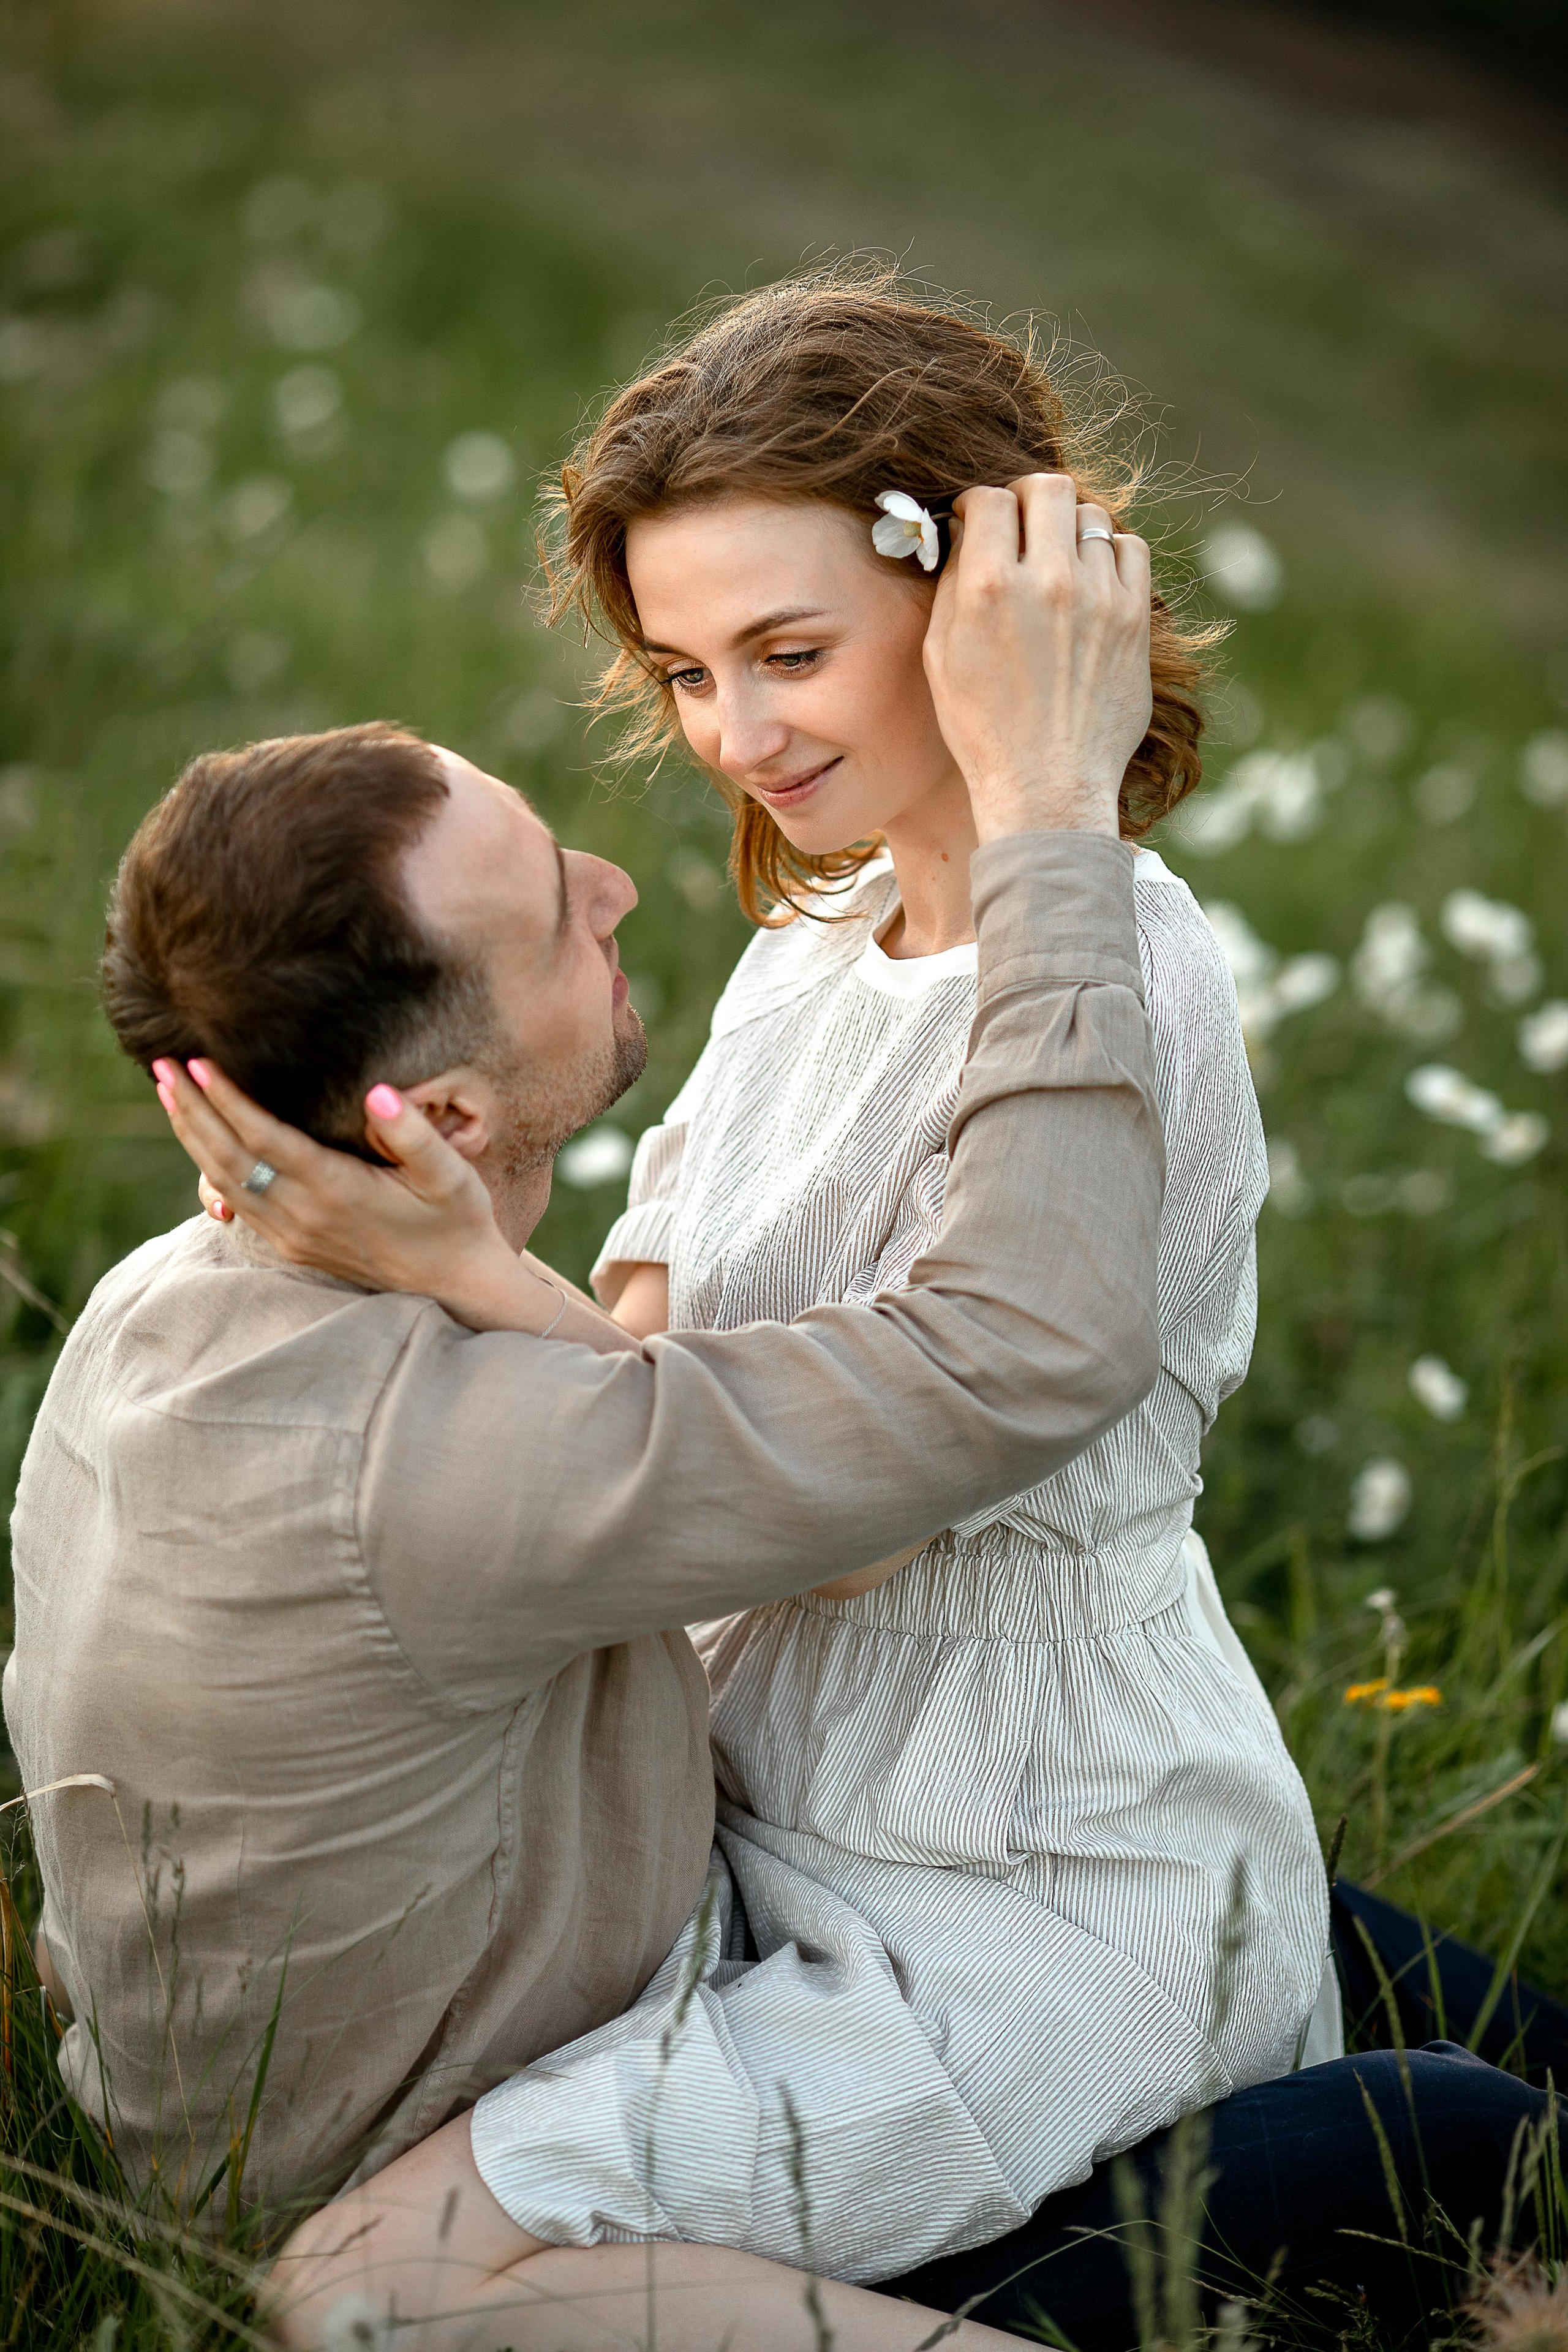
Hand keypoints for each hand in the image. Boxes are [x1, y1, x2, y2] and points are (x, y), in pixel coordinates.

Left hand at [152, 1057, 559, 1334]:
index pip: (264, 1138)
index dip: (227, 1099)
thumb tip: (378, 1093)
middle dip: (191, 1109)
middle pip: (228, 1157)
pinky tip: (200, 1143)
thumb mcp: (450, 1174)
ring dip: (192, 1135)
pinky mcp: (292, 1245)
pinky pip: (237, 1204)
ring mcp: (293, 1235)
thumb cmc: (457, 1220)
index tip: (199, 1061)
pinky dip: (209, 1168)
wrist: (456, 1286)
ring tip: (169, 1094)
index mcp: (337, 1190)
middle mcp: (304, 1215)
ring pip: (224, 1181)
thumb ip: (413, 1133)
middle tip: (162, 1065)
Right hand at [922, 474, 1152, 840]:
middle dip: (1027, 496)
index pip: (992, 499)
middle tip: (1022, 520)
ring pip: (1092, 516)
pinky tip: (1092, 578)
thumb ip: (952, 585)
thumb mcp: (942, 656)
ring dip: (1069, 527)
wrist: (1047, 784)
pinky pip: (1130, 549)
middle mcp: (1049, 582)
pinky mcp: (1134, 617)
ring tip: (1057, 557)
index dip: (980, 503)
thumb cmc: (984, 729)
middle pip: (1048, 488)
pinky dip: (1110, 552)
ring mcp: (1099, 597)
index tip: (980, 519)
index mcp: (991, 589)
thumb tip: (967, 533)